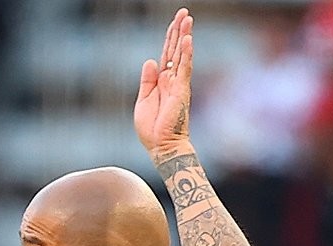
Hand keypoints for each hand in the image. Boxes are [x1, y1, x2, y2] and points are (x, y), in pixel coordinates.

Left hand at [134, 7, 193, 160]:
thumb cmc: (152, 128)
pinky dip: (186, 54)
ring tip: (188, 19)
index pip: (166, 55)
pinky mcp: (181, 91)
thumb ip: (147, 80)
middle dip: (179, 31)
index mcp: (161, 82)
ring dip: (184, 36)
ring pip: (182, 55)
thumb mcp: (143, 101)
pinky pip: (184, 69)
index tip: (174, 22)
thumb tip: (150, 60)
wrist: (161, 146)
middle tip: (184, 12)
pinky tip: (187, 40)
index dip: (169, 38)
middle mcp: (172, 80)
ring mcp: (178, 84)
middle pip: (175, 50)